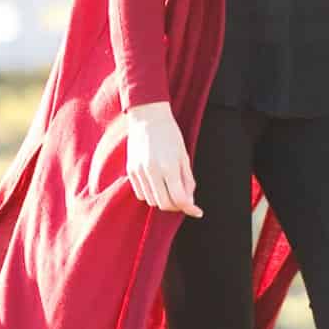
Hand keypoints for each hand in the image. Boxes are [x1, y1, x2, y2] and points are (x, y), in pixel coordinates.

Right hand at [125, 102, 202, 217]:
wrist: (148, 117)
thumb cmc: (170, 134)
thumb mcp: (184, 156)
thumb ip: (187, 180)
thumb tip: (190, 202)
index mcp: (169, 166)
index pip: (179, 199)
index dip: (190, 208)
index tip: (197, 211)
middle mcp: (152, 171)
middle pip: (164, 204)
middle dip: (176, 206)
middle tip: (184, 201)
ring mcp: (139, 171)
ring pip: (151, 201)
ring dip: (163, 200)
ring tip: (170, 189)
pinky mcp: (131, 171)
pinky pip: (140, 194)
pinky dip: (150, 194)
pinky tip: (157, 184)